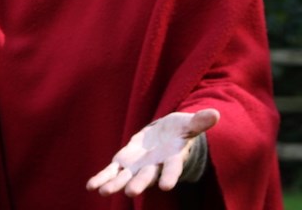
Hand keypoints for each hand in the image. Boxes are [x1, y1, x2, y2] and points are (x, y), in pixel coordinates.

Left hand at [86, 108, 219, 196]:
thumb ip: (199, 122)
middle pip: (146, 177)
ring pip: (125, 178)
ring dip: (115, 185)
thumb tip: (216, 114)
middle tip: (131, 192)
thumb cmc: (178, 131)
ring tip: (103, 192)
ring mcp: (137, 167)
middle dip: (138, 184)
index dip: (170, 176)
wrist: (164, 137)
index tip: (167, 186)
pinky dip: (102, 178)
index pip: (172, 168)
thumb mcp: (188, 124)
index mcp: (172, 158)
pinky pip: (112, 172)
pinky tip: (91, 187)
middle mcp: (154, 167)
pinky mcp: (124, 162)